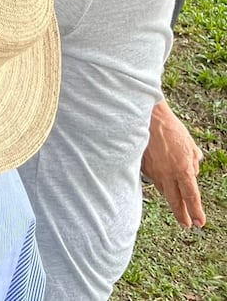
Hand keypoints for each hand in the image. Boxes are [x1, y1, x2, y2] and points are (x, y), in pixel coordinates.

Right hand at [142, 99, 205, 227]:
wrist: (147, 118)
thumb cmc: (169, 128)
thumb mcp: (190, 144)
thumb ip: (194, 160)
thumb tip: (194, 169)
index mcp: (183, 169)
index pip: (191, 197)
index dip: (196, 211)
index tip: (199, 222)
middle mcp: (167, 174)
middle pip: (175, 201)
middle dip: (182, 215)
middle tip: (187, 224)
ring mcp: (153, 171)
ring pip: (163, 191)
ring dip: (170, 198)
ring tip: (175, 205)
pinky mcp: (142, 167)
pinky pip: (152, 179)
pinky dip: (158, 183)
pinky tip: (160, 182)